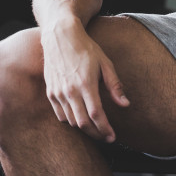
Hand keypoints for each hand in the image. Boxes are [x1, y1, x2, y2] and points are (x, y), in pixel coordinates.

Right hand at [41, 19, 130, 142]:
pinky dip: (71, 121)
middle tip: (107, 138)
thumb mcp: (105, 63)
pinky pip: (60, 115)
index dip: (105, 128)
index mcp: (86, 84)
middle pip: (83, 123)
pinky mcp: (50, 93)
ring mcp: (58, 93)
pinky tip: (80, 119)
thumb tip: (125, 105)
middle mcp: (70, 91)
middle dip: (96, 134)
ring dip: (84, 128)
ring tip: (96, 129)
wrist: (60, 37)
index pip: (96, 114)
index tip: (113, 136)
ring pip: (71, 121)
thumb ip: (115, 85)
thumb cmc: (86, 48)